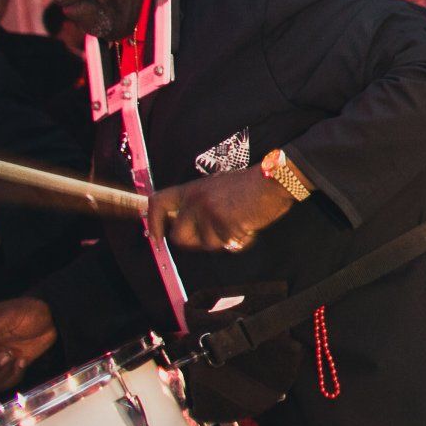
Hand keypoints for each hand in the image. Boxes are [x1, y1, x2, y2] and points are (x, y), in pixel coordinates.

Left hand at [149, 168, 295, 252]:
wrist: (273, 181)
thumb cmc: (250, 186)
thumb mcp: (216, 188)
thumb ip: (198, 204)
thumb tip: (186, 225)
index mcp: (192, 189)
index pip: (158, 203)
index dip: (153, 223)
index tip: (155, 237)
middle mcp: (196, 200)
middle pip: (178, 236)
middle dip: (195, 243)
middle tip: (214, 238)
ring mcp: (209, 212)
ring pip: (206, 244)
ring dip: (224, 241)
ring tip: (239, 224)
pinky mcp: (224, 222)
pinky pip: (227, 244)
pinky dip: (240, 241)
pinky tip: (248, 226)